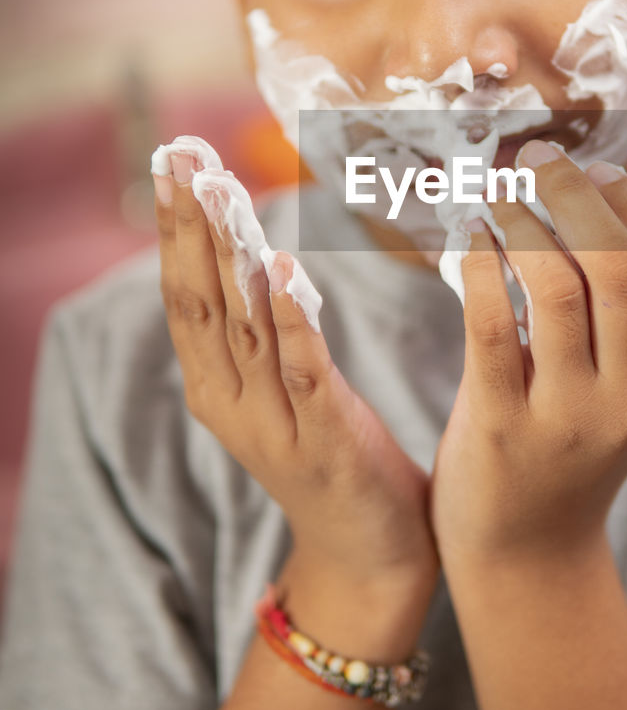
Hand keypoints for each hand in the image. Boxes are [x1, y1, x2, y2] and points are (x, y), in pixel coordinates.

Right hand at [154, 142, 438, 595]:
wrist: (368, 552)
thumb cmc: (330, 455)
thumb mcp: (280, 387)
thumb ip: (261, 330)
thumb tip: (254, 253)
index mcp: (217, 385)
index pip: (185, 292)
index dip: (178, 227)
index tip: (175, 161)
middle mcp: (231, 400)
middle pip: (201, 299)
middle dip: (191, 224)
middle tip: (182, 157)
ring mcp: (273, 422)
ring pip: (242, 325)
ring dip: (230, 255)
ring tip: (220, 193)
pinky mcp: (323, 438)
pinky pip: (302, 370)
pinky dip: (291, 319)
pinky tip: (283, 270)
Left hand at [430, 149, 626, 568]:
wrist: (528, 548)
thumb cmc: (590, 452)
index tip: (602, 171)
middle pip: (621, 271)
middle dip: (578, 198)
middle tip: (541, 158)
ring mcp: (567, 417)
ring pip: (557, 289)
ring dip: (523, 224)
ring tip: (499, 194)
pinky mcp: (500, 428)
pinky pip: (491, 327)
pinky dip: (478, 268)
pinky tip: (468, 238)